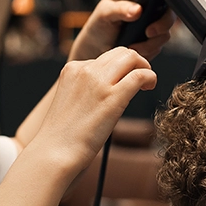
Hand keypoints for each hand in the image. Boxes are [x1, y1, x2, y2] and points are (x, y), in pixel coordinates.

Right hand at [28, 47, 156, 173]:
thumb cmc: (63, 135)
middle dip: (134, 62)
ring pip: (131, 57)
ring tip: (146, 84)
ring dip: (144, 66)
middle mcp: (85, 70)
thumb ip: (87, 89)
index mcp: (72, 69)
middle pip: (120, 52)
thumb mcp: (71, 101)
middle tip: (140, 80)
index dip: (117, 69)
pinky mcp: (113, 97)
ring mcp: (99, 82)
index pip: (103, 59)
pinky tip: (150, 86)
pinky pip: (140, 75)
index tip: (121, 82)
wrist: (55, 152)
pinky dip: (150, 77)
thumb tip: (110, 89)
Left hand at [69, 0, 175, 61]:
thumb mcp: (104, 14)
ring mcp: (151, 25)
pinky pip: (159, 46)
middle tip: (149, 32)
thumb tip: (137, 10)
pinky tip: (134, 50)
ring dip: (152, 42)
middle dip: (163, 24)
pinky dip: (148, 51)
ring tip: (133, 46)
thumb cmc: (97, 26)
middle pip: (169, 11)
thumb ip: (119, 9)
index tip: (155, 10)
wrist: (94, 50)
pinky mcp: (151, 41)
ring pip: (165, 32)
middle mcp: (148, 7)